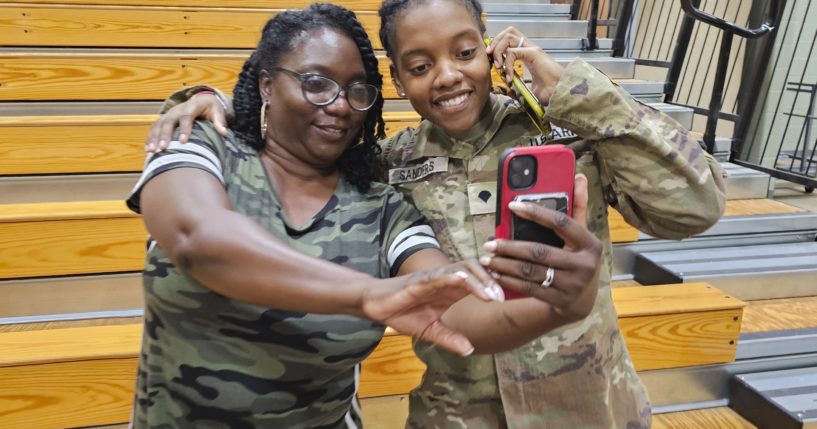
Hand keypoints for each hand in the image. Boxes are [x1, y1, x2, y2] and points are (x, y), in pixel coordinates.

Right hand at [145, 92, 228, 151]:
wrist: (203, 99)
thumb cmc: (211, 108)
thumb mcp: (218, 112)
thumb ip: (220, 122)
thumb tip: (224, 133)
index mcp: (192, 106)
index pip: (187, 117)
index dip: (184, 129)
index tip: (184, 142)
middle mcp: (178, 109)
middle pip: (169, 121)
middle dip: (165, 135)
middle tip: (163, 148)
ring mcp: (169, 113)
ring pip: (159, 124)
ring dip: (154, 137)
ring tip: (152, 151)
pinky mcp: (164, 118)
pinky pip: (154, 127)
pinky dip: (150, 137)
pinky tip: (147, 149)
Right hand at [362, 260, 503, 355]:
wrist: (376, 306)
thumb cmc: (402, 313)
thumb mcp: (430, 331)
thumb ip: (450, 338)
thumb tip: (470, 350)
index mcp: (451, 290)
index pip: (479, 281)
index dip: (495, 287)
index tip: (508, 302)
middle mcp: (446, 280)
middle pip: (476, 270)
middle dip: (492, 282)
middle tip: (502, 299)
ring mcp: (434, 278)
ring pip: (463, 269)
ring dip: (479, 280)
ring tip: (491, 296)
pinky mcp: (420, 280)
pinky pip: (440, 274)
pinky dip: (454, 276)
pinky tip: (465, 281)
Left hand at [479, 174, 600, 321]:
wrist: (583, 301)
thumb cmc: (577, 259)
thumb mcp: (581, 235)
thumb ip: (577, 207)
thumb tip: (578, 177)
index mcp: (590, 243)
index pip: (561, 222)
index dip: (536, 212)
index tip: (511, 206)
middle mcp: (584, 265)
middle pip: (540, 251)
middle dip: (510, 247)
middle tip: (489, 243)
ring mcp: (572, 285)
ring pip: (531, 272)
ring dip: (505, 265)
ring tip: (487, 259)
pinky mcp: (560, 301)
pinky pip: (529, 289)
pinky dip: (509, 281)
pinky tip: (496, 274)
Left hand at [486, 27, 564, 104]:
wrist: (561, 94)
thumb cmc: (550, 93)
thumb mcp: (529, 90)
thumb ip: (519, 87)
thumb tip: (510, 92)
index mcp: (529, 54)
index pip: (510, 39)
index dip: (498, 46)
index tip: (492, 60)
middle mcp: (530, 49)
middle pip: (509, 32)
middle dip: (496, 42)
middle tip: (490, 57)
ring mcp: (532, 50)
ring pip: (509, 36)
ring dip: (498, 49)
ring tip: (497, 65)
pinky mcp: (533, 54)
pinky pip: (512, 52)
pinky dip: (507, 64)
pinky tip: (509, 77)